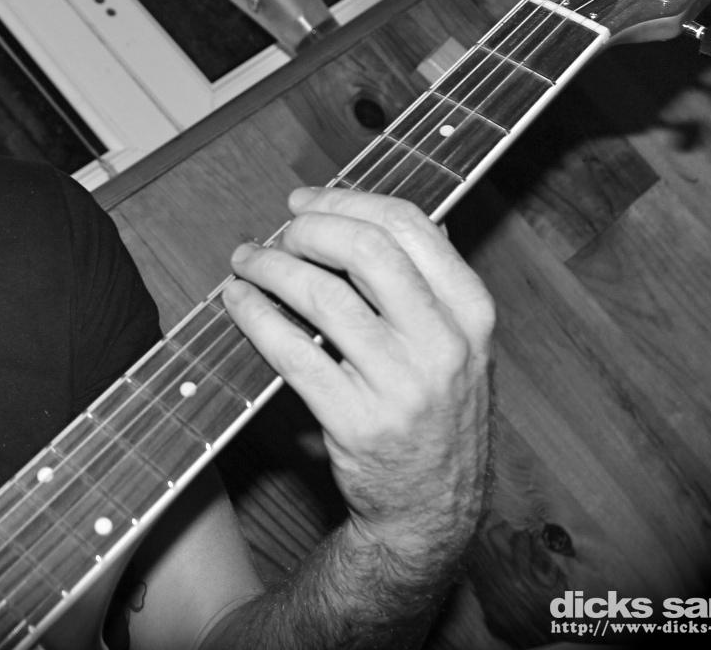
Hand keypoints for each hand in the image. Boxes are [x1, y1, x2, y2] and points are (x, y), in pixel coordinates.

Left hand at [223, 186, 494, 556]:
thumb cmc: (436, 416)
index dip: (347, 201)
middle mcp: (444, 344)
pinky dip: (256, 317)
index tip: (307, 201)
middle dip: (309, 229)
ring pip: (322, 297)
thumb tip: (377, 213)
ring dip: (271, 268)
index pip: (410, 226)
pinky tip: (239, 302)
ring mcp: (400, 385)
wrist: (431, 509)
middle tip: (278, 231)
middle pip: (366, 250)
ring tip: (247, 261)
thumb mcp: (459, 345)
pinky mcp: (355, 421)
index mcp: (472, 312)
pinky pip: (292, 352)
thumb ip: (429, 282)